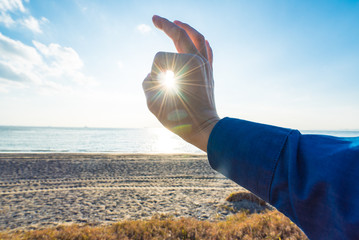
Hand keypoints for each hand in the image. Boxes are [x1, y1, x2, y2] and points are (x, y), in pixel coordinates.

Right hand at [142, 15, 219, 151]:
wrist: (204, 127)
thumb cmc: (179, 117)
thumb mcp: (153, 103)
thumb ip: (147, 83)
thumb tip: (154, 74)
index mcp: (183, 65)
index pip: (159, 58)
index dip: (154, 73)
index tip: (159, 88)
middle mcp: (196, 60)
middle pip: (178, 35)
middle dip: (165, 25)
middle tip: (155, 18)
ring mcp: (205, 64)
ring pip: (196, 37)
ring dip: (185, 28)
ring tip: (176, 22)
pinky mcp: (210, 71)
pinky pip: (208, 51)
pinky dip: (202, 42)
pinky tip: (200, 38)